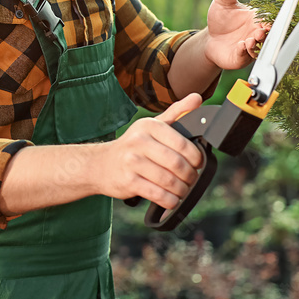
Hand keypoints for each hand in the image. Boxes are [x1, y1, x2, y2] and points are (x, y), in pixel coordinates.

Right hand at [92, 93, 205, 209]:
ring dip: (181, 190)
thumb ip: (177, 112)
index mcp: (149, 125)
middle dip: (190, 176)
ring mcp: (132, 162)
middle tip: (191, 179)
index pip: (182, 144)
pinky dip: (170, 201)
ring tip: (182, 190)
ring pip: (169, 181)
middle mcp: (139, 141)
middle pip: (177, 164)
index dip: (196, 158)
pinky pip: (158, 195)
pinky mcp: (128, 182)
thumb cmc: (133, 145)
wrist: (100, 164)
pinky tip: (171, 199)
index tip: (198, 164)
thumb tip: (197, 98)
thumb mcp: (152, 125)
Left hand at [204, 0, 269, 69]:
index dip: (269, 22)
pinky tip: (241, 46)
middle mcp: (256, 35)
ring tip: (249, 40)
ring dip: (255, 45)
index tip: (268, 22)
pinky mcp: (241, 58)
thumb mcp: (222, 4)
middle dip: (265, 35)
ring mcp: (250, 48)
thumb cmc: (221, 19)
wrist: (211, 38)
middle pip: (266, 36)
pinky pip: (245, 57)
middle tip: (260, 32)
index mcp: (257, 20)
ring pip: (258, 48)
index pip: (268, 20)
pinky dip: (244, 52)